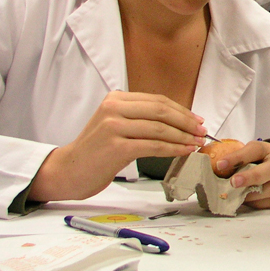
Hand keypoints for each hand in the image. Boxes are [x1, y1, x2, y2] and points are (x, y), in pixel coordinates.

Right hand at [28, 91, 207, 202]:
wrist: (68, 171)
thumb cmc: (95, 152)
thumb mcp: (115, 125)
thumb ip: (139, 118)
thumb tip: (178, 122)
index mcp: (115, 99)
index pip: (157, 100)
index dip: (181, 110)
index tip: (196, 119)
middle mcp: (113, 108)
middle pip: (161, 111)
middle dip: (186, 121)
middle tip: (201, 131)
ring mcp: (114, 126)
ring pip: (159, 128)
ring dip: (182, 136)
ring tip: (196, 143)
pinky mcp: (116, 146)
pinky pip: (153, 145)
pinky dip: (173, 148)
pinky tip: (183, 151)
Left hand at [213, 140, 269, 208]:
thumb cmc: (264, 159)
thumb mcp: (253, 151)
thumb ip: (237, 158)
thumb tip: (213, 169)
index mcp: (264, 150)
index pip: (252, 151)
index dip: (235, 158)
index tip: (220, 165)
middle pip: (265, 172)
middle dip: (249, 177)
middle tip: (234, 182)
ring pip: (266, 191)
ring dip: (248, 195)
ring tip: (232, 196)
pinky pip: (263, 203)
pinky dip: (250, 203)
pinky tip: (240, 200)